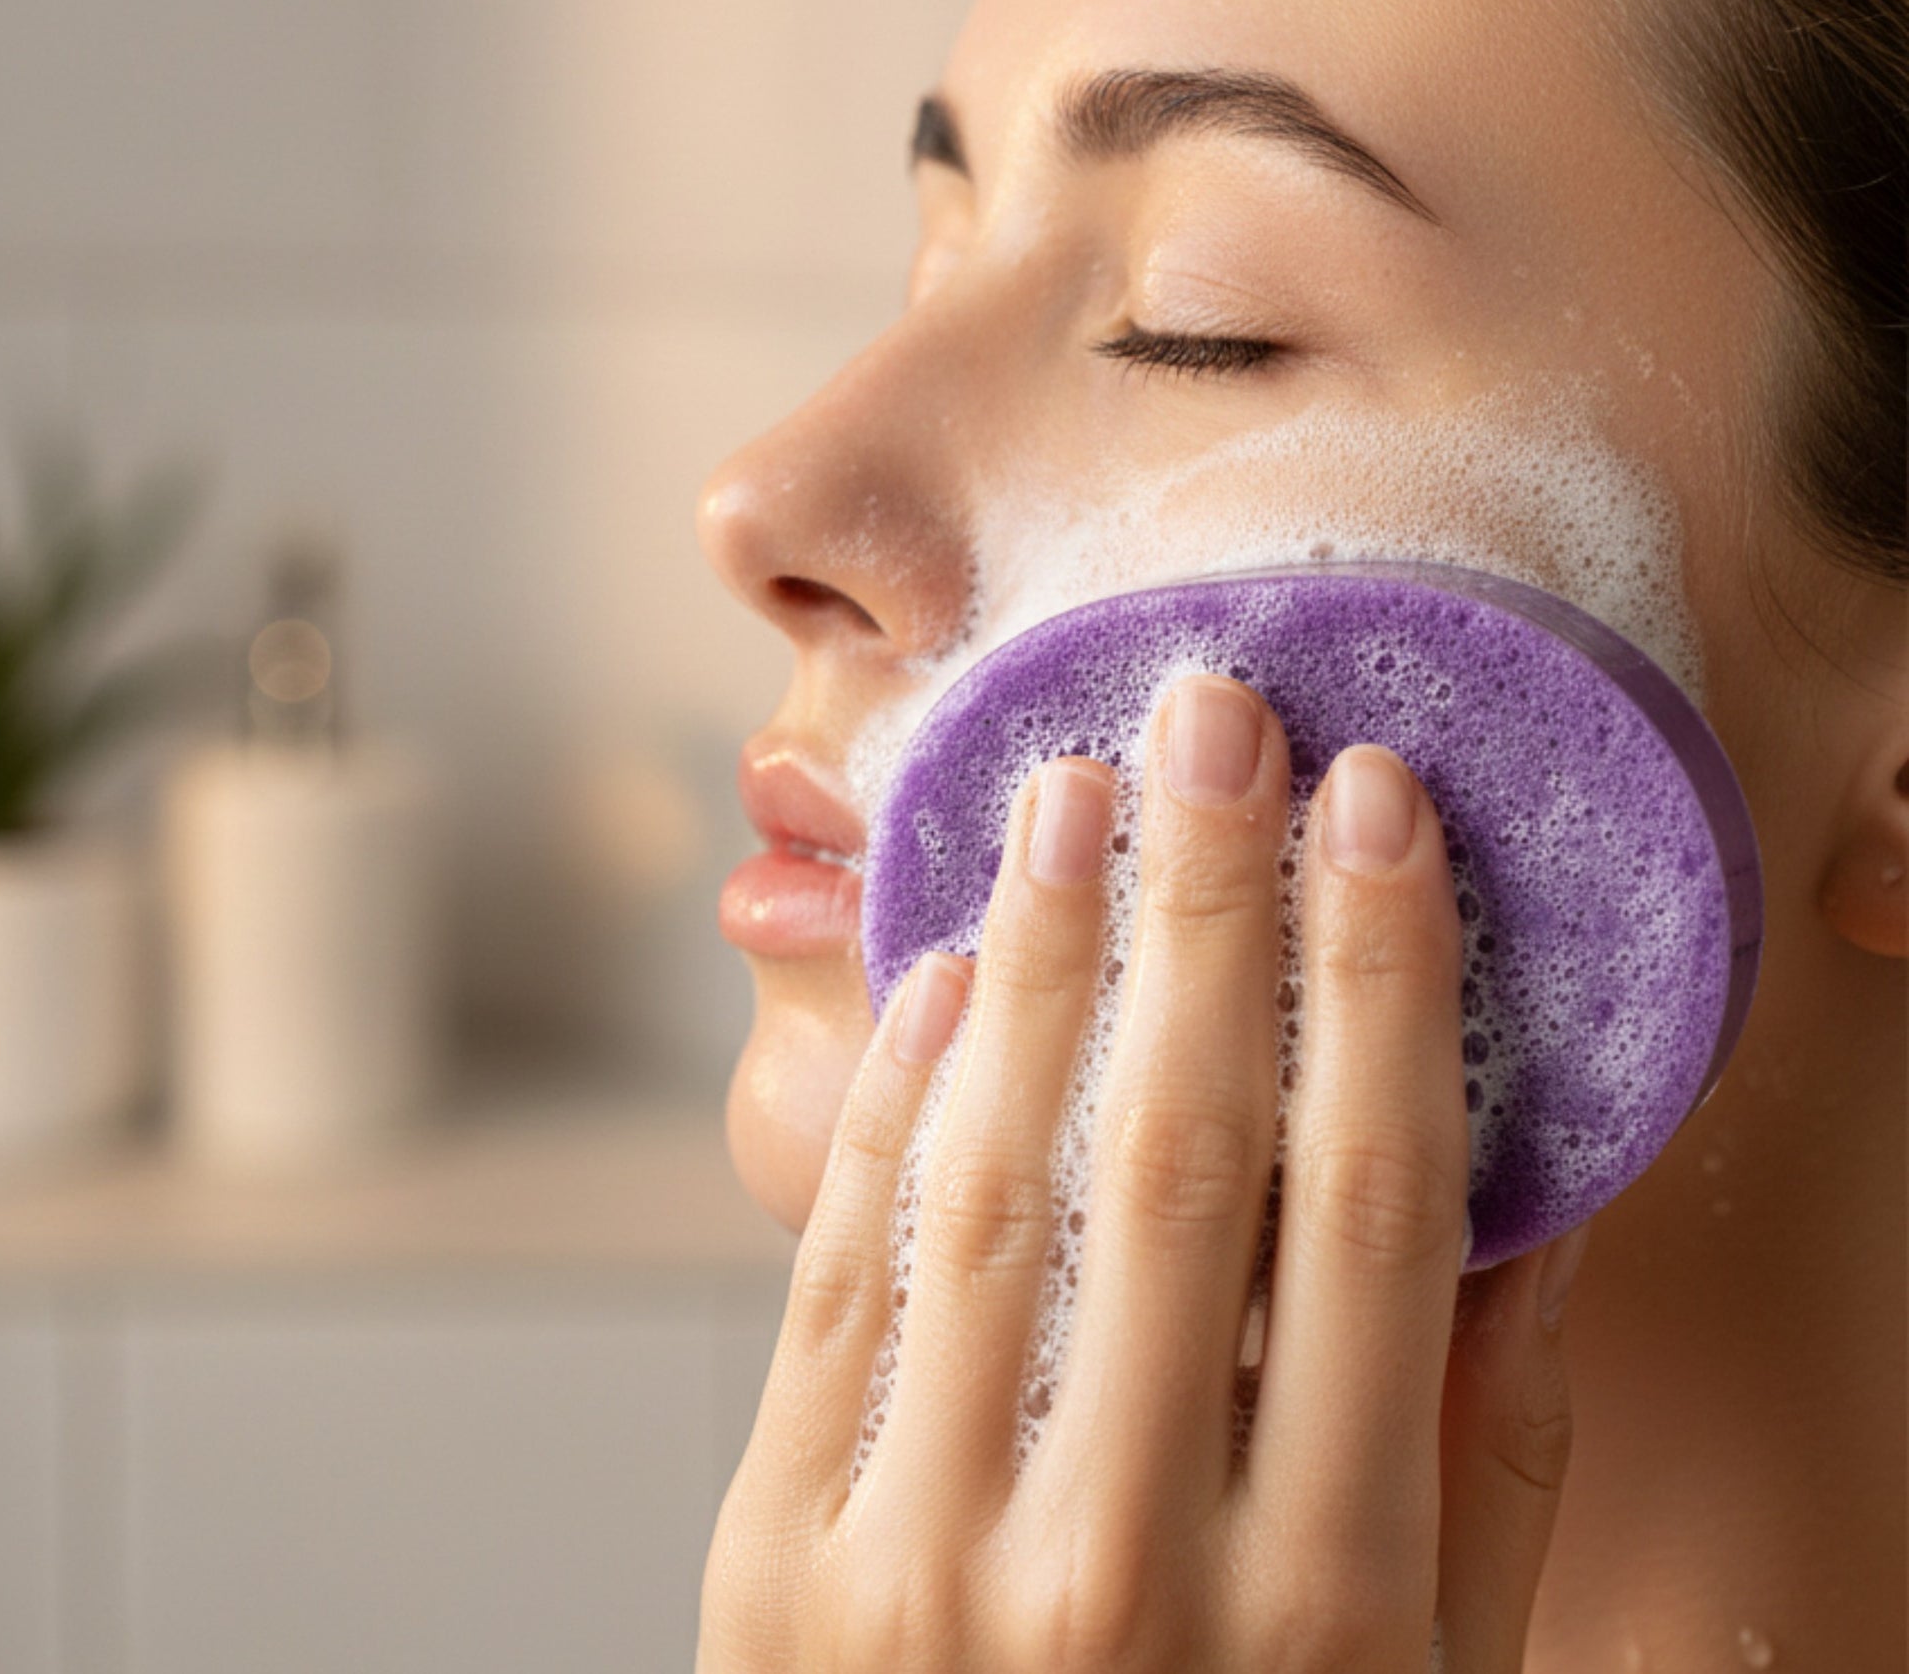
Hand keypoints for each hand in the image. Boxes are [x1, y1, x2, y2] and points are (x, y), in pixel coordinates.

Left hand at [699, 675, 1589, 1671]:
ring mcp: (924, 1573)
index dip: (1382, 978)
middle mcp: (1129, 1577)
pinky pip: (835, 1288)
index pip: (1374, 1213)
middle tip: (1210, 713)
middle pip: (1180, 1158)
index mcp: (1334, 1610)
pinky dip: (888, 1112)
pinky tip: (938, 981)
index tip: (1381, 805)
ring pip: (993, 1187)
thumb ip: (1485, 1453)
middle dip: (1205, 903)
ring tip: (1062, 794)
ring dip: (1033, 958)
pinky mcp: (773, 1564)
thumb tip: (1524, 1196)